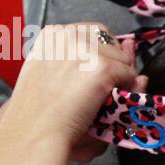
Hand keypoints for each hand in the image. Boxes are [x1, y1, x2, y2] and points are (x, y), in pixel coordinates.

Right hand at [8, 24, 143, 151]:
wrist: (33, 132)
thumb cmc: (40, 110)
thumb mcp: (53, 72)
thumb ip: (87, 56)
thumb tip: (131, 44)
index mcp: (53, 34)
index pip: (94, 32)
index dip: (100, 55)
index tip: (90, 75)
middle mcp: (69, 35)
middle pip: (111, 43)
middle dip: (112, 64)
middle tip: (94, 90)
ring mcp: (86, 50)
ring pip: (124, 60)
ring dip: (119, 79)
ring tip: (95, 99)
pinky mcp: (102, 68)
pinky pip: (130, 76)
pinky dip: (125, 92)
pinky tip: (103, 103)